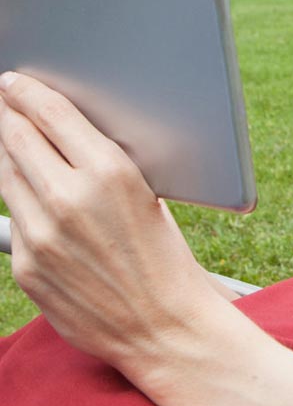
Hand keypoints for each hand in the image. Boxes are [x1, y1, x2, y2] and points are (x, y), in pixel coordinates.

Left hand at [0, 73, 225, 378]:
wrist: (161, 324)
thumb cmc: (164, 255)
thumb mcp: (146, 195)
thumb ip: (100, 165)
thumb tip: (64, 137)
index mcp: (109, 172)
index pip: (49, 114)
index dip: (25, 92)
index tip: (13, 81)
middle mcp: (68, 198)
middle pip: (15, 139)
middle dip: (6, 115)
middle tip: (4, 101)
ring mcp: (40, 235)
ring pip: (4, 177)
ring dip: (6, 155)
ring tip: (9, 142)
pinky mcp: (25, 266)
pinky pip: (13, 221)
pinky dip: (21, 205)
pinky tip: (34, 200)